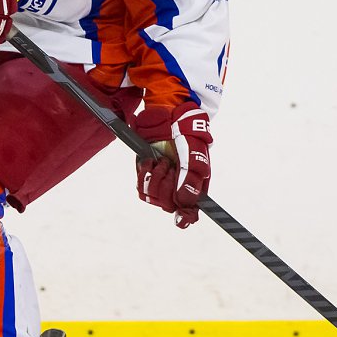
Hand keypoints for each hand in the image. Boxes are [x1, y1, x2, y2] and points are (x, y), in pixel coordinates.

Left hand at [133, 103, 212, 228]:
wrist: (168, 119)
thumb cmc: (187, 137)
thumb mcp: (194, 155)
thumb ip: (190, 178)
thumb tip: (185, 202)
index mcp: (194, 188)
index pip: (190, 213)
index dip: (185, 217)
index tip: (181, 216)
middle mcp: (176, 189)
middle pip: (168, 206)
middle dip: (167, 186)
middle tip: (171, 167)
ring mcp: (160, 183)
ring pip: (152, 198)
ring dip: (156, 178)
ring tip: (163, 161)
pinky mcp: (145, 176)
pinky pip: (141, 187)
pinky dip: (145, 174)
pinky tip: (151, 161)